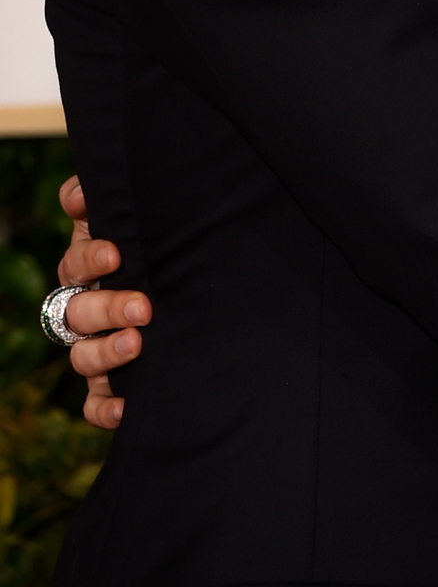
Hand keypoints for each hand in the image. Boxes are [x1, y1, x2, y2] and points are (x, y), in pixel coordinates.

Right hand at [56, 175, 152, 429]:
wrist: (197, 283)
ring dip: (105, 353)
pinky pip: (94, 404)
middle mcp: (86, 310)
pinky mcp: (108, 386)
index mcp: (90, 268)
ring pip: (81, 358)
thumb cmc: (162, 246)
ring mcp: (95, 348)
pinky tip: (126, 407)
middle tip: (143, 306)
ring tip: (136, 345)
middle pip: (77, 313)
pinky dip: (104, 408)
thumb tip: (79, 196)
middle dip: (107, 308)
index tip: (116, 253)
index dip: (89, 258)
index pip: (75, 264)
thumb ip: (105, 201)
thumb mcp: (142, 217)